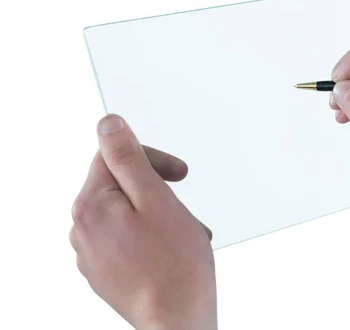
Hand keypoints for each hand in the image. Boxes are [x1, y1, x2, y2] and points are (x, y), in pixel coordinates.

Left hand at [69, 115, 216, 329]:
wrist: (177, 319)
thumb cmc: (174, 265)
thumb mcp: (157, 199)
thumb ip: (130, 159)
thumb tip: (109, 125)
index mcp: (91, 206)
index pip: (113, 156)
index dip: (151, 159)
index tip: (177, 174)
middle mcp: (82, 229)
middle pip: (119, 185)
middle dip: (156, 190)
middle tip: (181, 206)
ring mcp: (91, 253)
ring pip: (125, 213)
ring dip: (156, 214)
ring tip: (181, 232)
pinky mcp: (103, 271)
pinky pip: (124, 237)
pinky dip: (148, 236)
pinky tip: (168, 249)